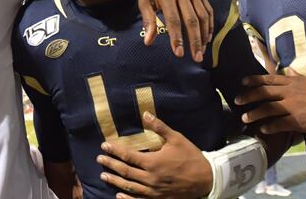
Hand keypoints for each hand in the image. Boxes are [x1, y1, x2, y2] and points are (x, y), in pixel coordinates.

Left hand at [96, 112, 212, 198]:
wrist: (206, 179)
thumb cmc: (191, 156)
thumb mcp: (177, 138)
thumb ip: (159, 127)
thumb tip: (145, 114)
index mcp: (153, 162)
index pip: (128, 156)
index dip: (115, 150)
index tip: (104, 145)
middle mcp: (150, 179)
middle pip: (125, 172)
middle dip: (111, 164)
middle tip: (99, 159)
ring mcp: (153, 191)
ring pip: (129, 187)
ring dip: (115, 181)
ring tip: (103, 175)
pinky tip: (118, 196)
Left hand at [135, 0, 212, 60]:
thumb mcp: (143, 1)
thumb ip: (148, 21)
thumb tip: (148, 42)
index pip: (174, 20)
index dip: (177, 38)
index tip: (179, 54)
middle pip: (191, 20)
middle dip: (195, 41)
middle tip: (197, 58)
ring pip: (202, 15)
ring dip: (204, 34)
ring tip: (202, 50)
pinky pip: (207, 8)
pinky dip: (209, 23)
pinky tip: (208, 36)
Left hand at [236, 68, 305, 135]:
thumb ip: (300, 78)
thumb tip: (291, 71)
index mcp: (295, 81)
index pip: (270, 79)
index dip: (255, 80)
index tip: (243, 82)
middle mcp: (291, 91)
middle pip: (264, 92)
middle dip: (248, 96)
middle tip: (236, 100)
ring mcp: (294, 106)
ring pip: (268, 108)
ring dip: (254, 113)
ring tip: (244, 118)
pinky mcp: (298, 121)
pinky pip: (279, 124)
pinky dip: (268, 127)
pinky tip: (261, 130)